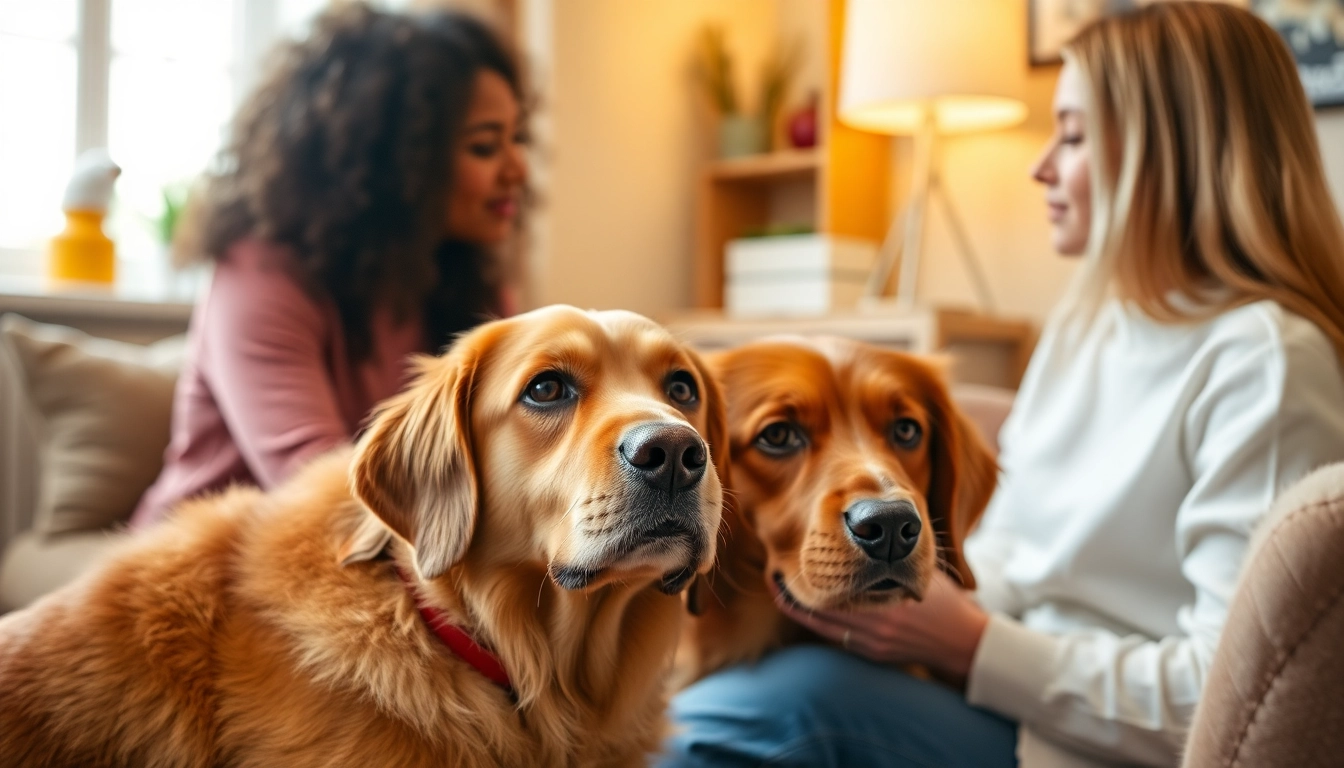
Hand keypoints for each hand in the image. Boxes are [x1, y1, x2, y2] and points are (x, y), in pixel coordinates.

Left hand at [770, 570, 989, 682]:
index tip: (786, 559)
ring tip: (780, 588)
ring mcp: (870, 642)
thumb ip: (893, 555)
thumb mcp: (921, 570)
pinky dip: (817, 620)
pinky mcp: (870, 652)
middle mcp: (874, 626)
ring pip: (821, 625)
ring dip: (800, 608)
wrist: (962, 642)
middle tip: (773, 571)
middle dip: (792, 593)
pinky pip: (834, 635)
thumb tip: (864, 527)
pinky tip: (806, 606)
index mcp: (885, 603)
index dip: (804, 577)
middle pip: (818, 611)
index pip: (832, 590)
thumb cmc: (944, 599)